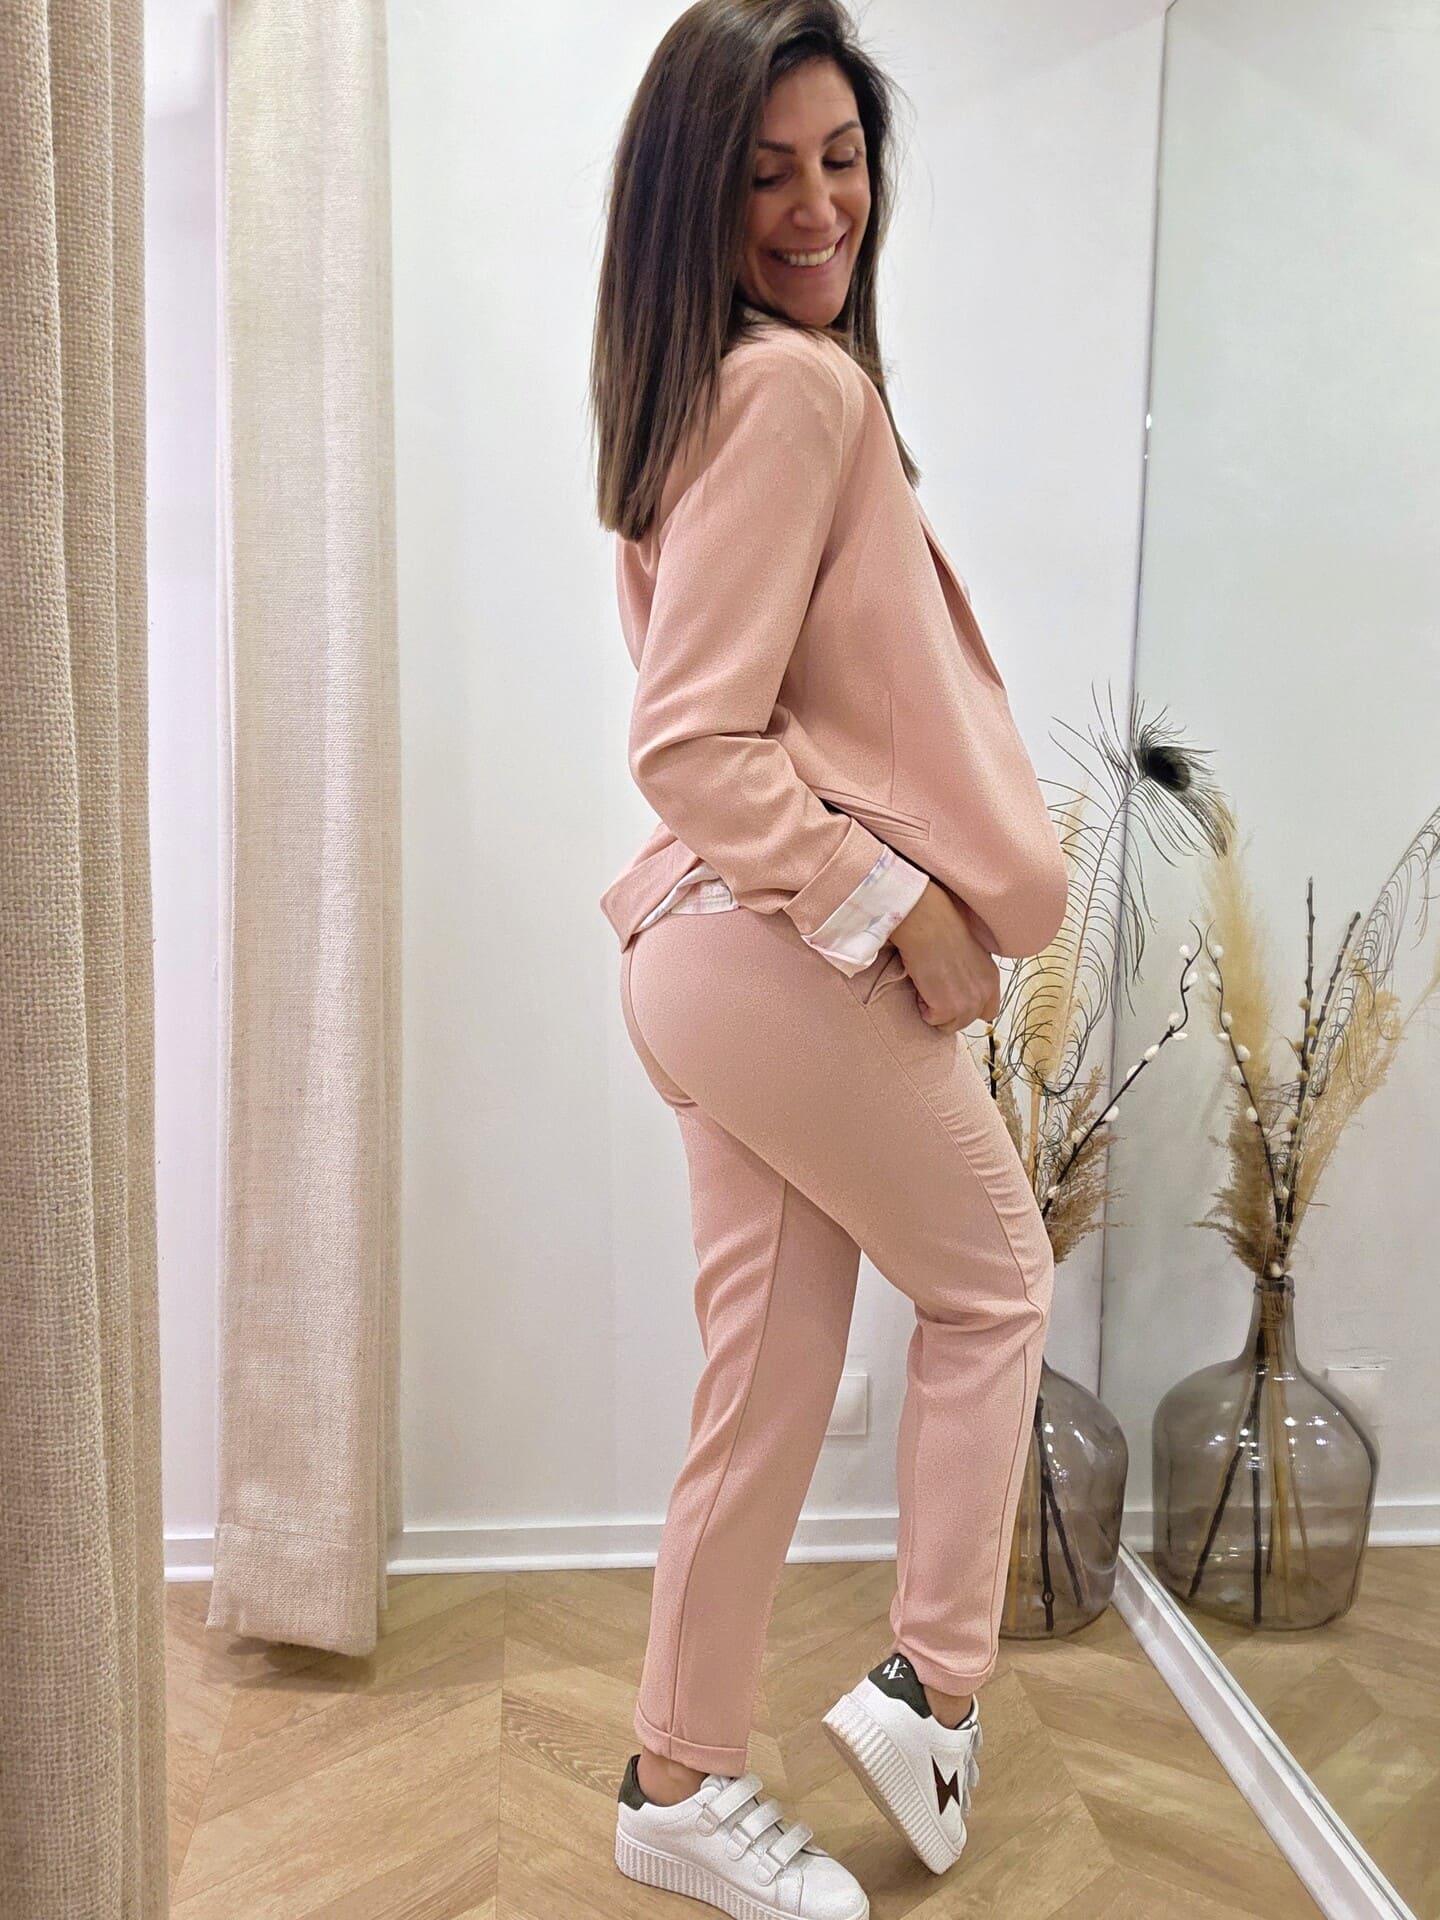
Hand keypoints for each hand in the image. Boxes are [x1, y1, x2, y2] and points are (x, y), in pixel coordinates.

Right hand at [891, 882, 1000, 1033]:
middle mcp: (984, 993)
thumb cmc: (943, 929)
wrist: (928, 925)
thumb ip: (974, 974)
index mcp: (991, 978)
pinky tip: (922, 984)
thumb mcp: (972, 953)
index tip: (954, 1000)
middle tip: (936, 989)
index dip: (970, 1009)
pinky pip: (931, 1020)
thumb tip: (961, 984)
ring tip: (928, 985)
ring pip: (949, 1025)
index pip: (989, 1011)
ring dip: (935, 1011)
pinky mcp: (947, 1008)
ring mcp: (967, 1003)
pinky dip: (922, 1007)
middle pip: (967, 1021)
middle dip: (949, 1011)